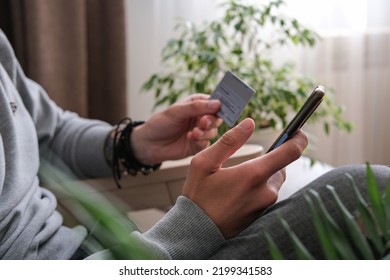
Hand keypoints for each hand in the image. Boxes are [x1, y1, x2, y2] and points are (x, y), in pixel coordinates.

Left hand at [131, 94, 221, 163]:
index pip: (215, 102)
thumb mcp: (177, 111)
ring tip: (194, 132)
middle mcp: (201, 117)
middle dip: (212, 120)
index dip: (220, 105)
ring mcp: (201, 132)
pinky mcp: (198, 145)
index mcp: (198, 104)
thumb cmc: (161, 123)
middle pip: (217, 118)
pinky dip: (200, 140)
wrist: (149, 144)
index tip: (220, 108)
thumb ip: (197, 107)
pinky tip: (190, 138)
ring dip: (205, 132)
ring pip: (214, 131)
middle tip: (203, 122)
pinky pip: (207, 143)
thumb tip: (217, 103)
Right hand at [182, 118, 307, 238]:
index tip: (298, 132)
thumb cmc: (198, 195)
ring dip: (263, 174)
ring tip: (237, 179)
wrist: (196, 231)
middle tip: (249, 161)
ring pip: (274, 181)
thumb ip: (229, 141)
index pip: (290, 152)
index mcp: (253, 174)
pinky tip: (237, 192)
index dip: (298, 139)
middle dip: (270, 160)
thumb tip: (249, 123)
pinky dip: (258, 188)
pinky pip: (267, 195)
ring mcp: (265, 205)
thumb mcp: (204, 163)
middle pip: (281, 167)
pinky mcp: (261, 215)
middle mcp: (265, 191)